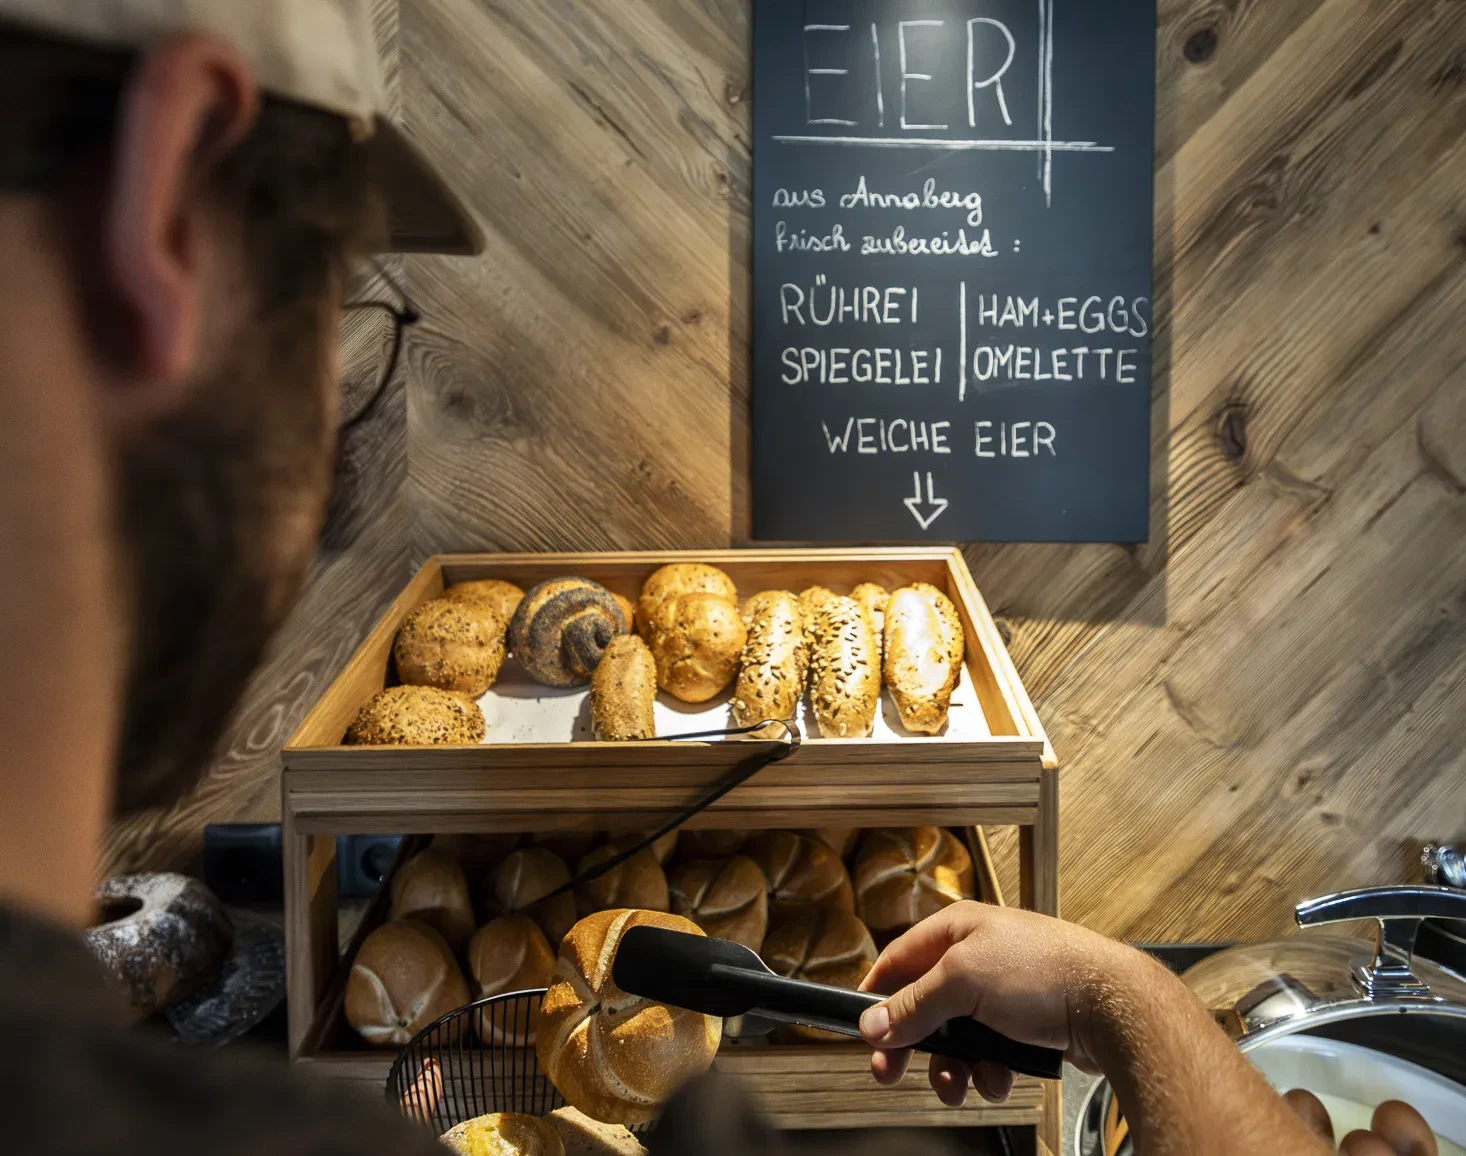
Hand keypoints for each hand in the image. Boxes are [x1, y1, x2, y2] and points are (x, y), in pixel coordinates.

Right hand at [857, 901, 1146, 1107]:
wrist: (1114, 1006)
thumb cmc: (1046, 971)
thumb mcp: (963, 981)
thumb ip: (914, 1004)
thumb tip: (874, 1023)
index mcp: (958, 929)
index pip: (900, 959)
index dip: (878, 995)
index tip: (861, 1029)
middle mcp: (979, 956)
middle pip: (926, 1005)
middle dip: (912, 1043)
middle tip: (892, 1073)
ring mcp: (1004, 991)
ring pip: (957, 1037)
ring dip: (952, 1066)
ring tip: (958, 1084)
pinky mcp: (1027, 1023)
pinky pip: (990, 1052)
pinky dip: (988, 1071)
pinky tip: (998, 1077)